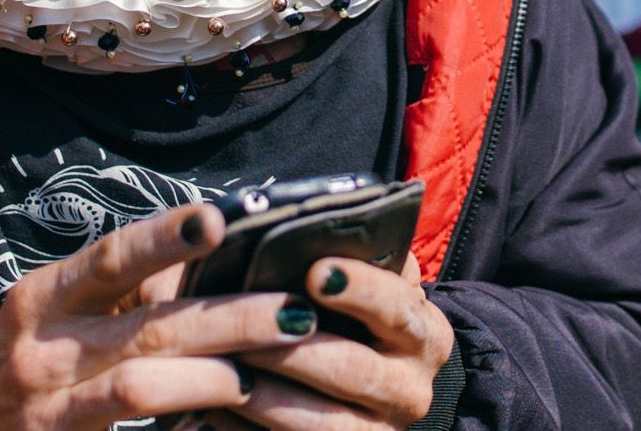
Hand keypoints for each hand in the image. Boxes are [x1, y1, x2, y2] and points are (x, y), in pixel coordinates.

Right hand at [0, 204, 319, 430]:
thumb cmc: (25, 351)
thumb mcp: (60, 308)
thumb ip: (126, 287)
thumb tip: (211, 256)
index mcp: (46, 296)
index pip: (110, 258)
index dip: (162, 238)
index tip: (216, 221)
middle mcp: (44, 349)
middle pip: (146, 328)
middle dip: (227, 319)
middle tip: (293, 310)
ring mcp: (49, 408)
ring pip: (139, 388)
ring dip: (212, 377)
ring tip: (263, 369)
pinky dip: (179, 420)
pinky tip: (221, 414)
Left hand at [202, 255, 453, 428]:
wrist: (355, 378)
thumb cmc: (350, 311)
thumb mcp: (363, 285)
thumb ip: (349, 259)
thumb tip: (304, 230)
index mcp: (425, 333)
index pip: (397, 308)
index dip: (359, 289)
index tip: (313, 272)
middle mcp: (411, 387)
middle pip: (354, 368)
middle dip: (297, 349)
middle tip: (246, 329)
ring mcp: (378, 430)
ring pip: (322, 421)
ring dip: (268, 395)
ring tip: (224, 368)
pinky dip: (249, 428)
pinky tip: (215, 406)